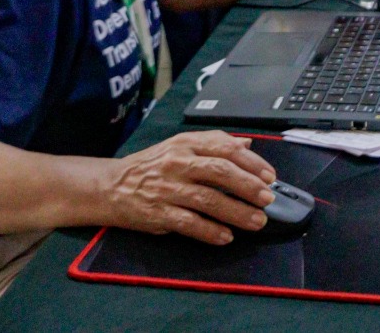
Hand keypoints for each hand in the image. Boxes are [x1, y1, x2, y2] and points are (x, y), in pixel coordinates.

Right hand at [104, 132, 275, 244]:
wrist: (109, 186)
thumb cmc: (151, 166)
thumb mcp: (180, 145)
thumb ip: (213, 143)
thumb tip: (247, 143)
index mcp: (186, 143)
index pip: (225, 147)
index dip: (251, 162)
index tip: (270, 176)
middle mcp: (177, 163)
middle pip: (220, 171)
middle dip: (248, 186)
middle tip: (268, 199)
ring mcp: (167, 188)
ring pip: (208, 199)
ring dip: (236, 212)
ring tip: (256, 221)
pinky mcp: (157, 213)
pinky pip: (189, 223)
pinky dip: (210, 231)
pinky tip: (226, 237)